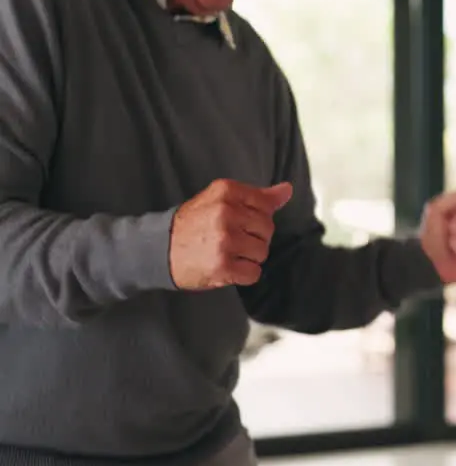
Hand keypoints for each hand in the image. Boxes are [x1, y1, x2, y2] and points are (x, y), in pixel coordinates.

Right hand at [169, 179, 292, 290]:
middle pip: (267, 229)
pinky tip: (225, 267)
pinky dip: (243, 275)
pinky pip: (253, 273)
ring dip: (248, 258)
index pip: (266, 205)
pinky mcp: (222, 265)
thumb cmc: (193, 224)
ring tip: (225, 253)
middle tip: (229, 240)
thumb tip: (287, 190)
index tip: (236, 221)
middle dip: (253, 238)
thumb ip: (257, 197)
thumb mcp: (221, 200)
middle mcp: (226, 213)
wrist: (158, 250)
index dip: (255, 218)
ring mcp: (225, 240)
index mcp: (227, 192)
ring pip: (262, 252)